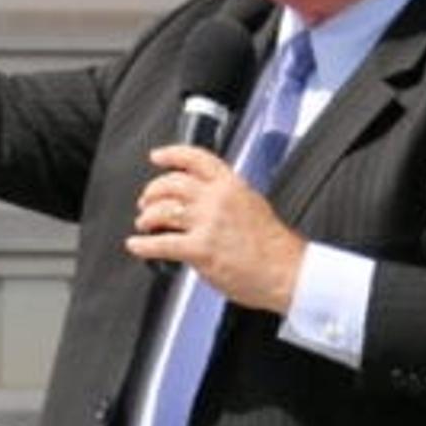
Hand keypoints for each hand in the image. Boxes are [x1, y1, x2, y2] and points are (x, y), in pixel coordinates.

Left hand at [129, 144, 304, 311]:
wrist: (288, 271)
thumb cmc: (276, 247)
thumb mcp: (254, 205)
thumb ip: (228, 198)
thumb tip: (205, 202)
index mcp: (232, 185)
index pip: (196, 159)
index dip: (172, 155)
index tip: (158, 157)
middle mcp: (218, 199)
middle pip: (171, 184)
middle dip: (153, 192)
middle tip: (146, 202)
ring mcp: (208, 223)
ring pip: (162, 210)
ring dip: (147, 217)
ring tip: (144, 224)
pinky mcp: (200, 250)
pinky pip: (161, 244)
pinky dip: (143, 245)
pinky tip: (137, 245)